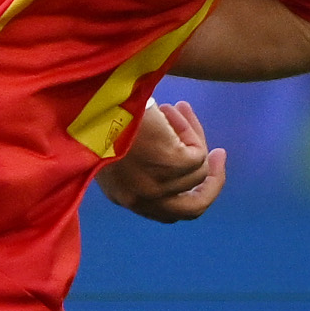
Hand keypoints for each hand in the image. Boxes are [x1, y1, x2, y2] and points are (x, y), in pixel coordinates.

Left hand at [95, 97, 224, 222]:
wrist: (91, 99)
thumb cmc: (97, 115)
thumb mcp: (117, 148)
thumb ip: (141, 164)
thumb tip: (175, 155)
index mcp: (122, 196)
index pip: (165, 211)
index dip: (186, 191)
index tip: (198, 166)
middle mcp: (139, 198)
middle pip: (192, 209)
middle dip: (211, 184)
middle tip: (218, 155)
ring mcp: (157, 185)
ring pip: (198, 172)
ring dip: (192, 137)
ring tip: (173, 109)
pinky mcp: (173, 165)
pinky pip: (198, 154)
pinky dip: (191, 129)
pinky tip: (173, 110)